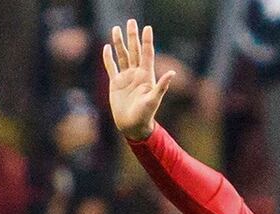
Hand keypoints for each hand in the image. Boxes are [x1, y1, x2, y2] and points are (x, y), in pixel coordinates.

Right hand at [102, 20, 175, 140]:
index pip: (147, 54)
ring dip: (119, 43)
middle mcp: (137, 74)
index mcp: (146, 76)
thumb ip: (162, 86)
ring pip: (122, 56)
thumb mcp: (154, 100)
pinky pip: (111, 67)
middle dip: (133, 36)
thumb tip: (172, 73)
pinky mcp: (115, 83)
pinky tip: (106, 48)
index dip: (147, 41)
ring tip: (116, 28)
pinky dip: (108, 58)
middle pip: (134, 51)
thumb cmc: (146, 115)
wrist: (133, 126)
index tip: (148, 28)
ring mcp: (126, 78)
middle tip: (131, 21)